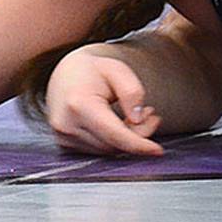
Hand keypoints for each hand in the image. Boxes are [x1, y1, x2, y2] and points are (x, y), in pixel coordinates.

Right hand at [45, 48, 163, 155]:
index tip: (158, 150)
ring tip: (136, 115)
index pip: (114, 134)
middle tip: (151, 114)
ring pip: (107, 150)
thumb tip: (138, 120)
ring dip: (127, 138)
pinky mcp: (65, 144)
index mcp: (79, 104)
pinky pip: (98, 150)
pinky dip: (114, 141)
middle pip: (113, 145)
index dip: (138, 145)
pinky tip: (120, 124)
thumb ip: (132, 92)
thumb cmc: (94, 70)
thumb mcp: (118, 70)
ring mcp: (63, 137)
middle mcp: (67, 125)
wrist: (65, 74)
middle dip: (138, 134)